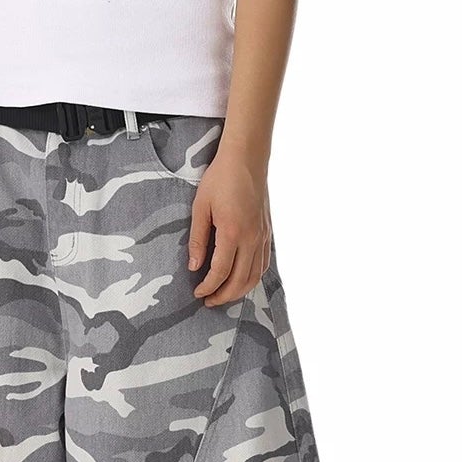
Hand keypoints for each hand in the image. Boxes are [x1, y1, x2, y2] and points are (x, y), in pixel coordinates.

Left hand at [188, 146, 272, 304]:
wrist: (246, 159)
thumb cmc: (220, 179)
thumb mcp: (200, 207)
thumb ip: (198, 239)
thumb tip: (194, 266)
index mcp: (232, 232)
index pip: (221, 272)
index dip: (208, 287)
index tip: (198, 293)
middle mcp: (251, 238)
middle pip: (240, 280)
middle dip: (224, 296)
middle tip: (209, 301)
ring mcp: (262, 236)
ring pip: (255, 275)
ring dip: (240, 290)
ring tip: (224, 295)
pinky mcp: (267, 232)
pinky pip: (263, 263)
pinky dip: (253, 277)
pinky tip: (242, 279)